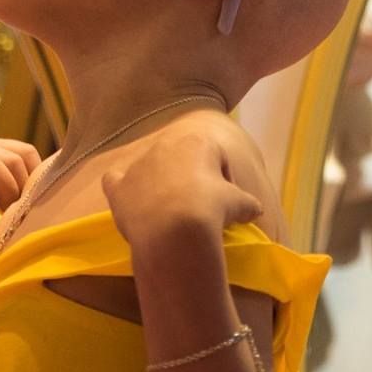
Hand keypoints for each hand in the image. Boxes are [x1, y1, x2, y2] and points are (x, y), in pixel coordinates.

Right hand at [0, 137, 40, 267]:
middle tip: (18, 211)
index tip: (32, 202)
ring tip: (3, 211)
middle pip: (10, 156)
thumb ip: (20, 188)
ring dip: (3, 189)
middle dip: (20, 186)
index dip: (34, 176)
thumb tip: (53, 183)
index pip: (25, 151)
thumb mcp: (1, 201)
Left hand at [102, 123, 261, 254]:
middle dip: (191, 180)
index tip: (226, 204)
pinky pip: (116, 180)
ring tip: (171, 214)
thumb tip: (255, 210)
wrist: (173, 230)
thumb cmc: (211, 208)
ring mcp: (138, 165)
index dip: (224, 181)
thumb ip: (247, 202)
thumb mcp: (240, 205)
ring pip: (151, 169)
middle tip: (199, 208)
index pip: (216, 157)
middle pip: (182, 161)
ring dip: (161, 185)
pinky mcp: (119, 187)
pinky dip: (122, 188)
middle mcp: (164, 146)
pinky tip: (129, 200)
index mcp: (197, 141)